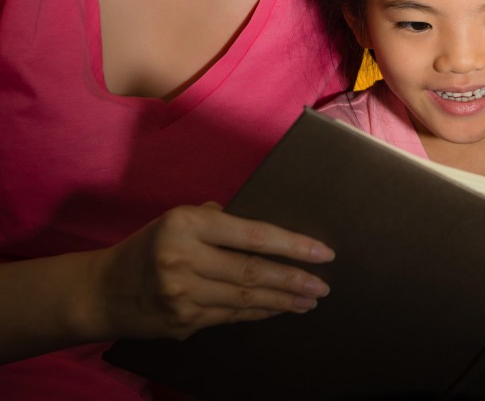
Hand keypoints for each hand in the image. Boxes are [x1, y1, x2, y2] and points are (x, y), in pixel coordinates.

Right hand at [87, 202, 333, 340]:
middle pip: (252, 272)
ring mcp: (183, 295)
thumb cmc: (148, 245)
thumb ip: (216, 219)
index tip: (322, 252)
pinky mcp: (183, 323)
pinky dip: (259, 313)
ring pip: (246, 299)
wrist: (102, 290)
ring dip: (283, 301)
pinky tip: (278, 309)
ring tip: (310, 299)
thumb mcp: (176, 218)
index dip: (290, 245)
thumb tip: (259, 228)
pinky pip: (231, 317)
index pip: (250, 234)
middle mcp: (184, 258)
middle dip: (294, 279)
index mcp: (186, 224)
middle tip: (324, 284)